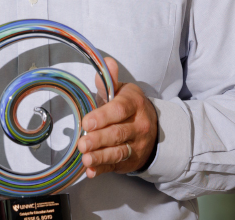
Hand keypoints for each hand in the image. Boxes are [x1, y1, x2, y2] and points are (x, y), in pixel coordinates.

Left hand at [77, 57, 157, 177]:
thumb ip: (110, 80)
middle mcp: (139, 126)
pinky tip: (91, 172)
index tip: (87, 122)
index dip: (103, 117)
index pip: (119, 110)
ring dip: (101, 157)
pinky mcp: (131, 160)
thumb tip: (107, 62)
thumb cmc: (128, 106)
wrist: (152, 127)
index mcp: (134, 104)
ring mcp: (137, 145)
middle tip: (82, 143)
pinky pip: (117, 166)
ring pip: (119, 152)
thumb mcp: (121, 90)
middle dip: (99, 139)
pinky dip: (103, 170)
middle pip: (118, 134)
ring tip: (85, 159)